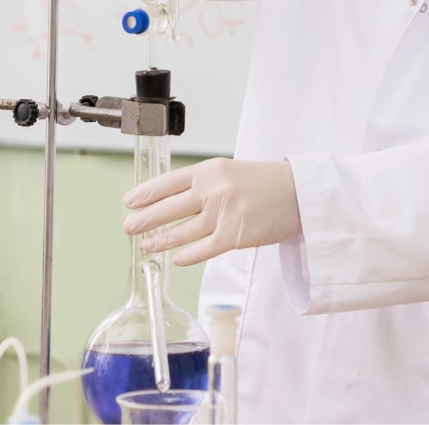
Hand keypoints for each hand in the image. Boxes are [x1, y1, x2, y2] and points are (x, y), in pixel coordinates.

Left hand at [123, 158, 302, 265]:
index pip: (168, 182)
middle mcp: (214, 190)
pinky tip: (176, 258)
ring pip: (181, 231)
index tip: (130, 202)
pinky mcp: (234, 236)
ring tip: (147, 244)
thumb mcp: (230, 171)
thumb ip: (203, 183)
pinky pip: (202, 249)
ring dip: (160, 240)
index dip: (145, 194)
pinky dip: (186, 255)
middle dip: (144, 219)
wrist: (300, 193)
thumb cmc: (266, 182)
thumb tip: (172, 201)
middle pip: (168, 208)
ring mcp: (224, 214)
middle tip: (129, 227)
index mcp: (211, 169)